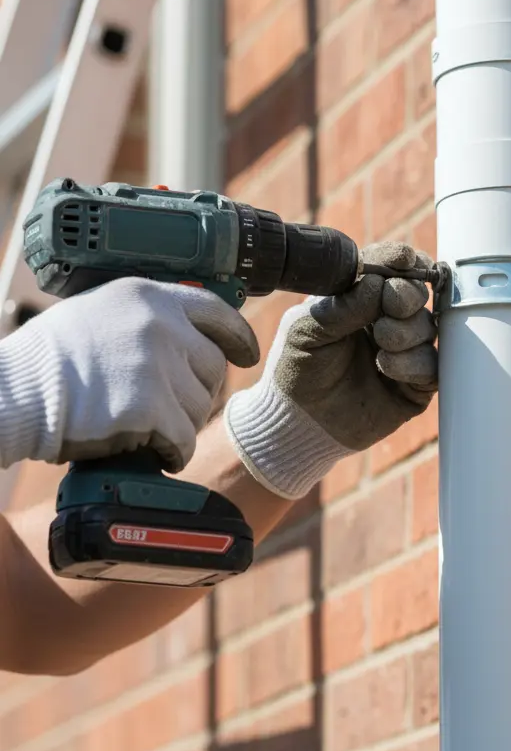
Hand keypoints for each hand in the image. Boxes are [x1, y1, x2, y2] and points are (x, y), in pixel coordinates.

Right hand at [0, 278, 258, 471]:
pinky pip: (183, 437)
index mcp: (148, 296)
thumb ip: (142, 317)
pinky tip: (159, 454)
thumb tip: (179, 334)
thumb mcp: (97, 311)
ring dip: (182, 425)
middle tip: (178, 410)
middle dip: (201, 392)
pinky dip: (175, 452)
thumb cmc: (47, 359)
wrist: (16, 391)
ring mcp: (156, 365)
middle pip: (213, 366)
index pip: (215, 310)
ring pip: (199, 406)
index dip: (237, 336)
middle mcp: (160, 325)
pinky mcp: (149, 407)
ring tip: (154, 432)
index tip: (247, 354)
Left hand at [224, 242, 437, 497]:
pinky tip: (387, 366)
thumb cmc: (296, 368)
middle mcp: (386, 320)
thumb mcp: (307, 329)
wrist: (297, 421)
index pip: (387, 269)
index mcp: (360, 298)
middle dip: (407, 295)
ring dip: (406, 331)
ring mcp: (403, 352)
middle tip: (391, 306)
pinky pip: (431, 366)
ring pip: (427, 327)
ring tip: (381, 343)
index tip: (403, 260)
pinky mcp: (414, 386)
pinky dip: (412, 362)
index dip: (399, 260)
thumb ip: (342, 305)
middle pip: (416, 293)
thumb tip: (377, 282)